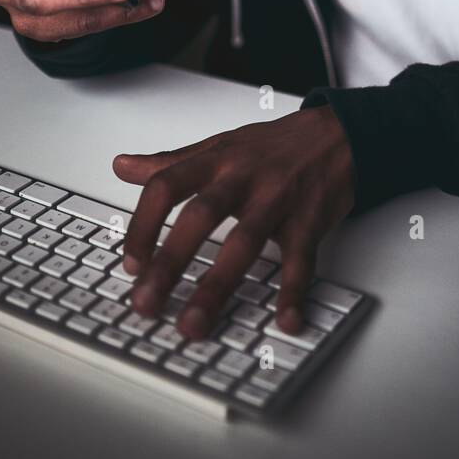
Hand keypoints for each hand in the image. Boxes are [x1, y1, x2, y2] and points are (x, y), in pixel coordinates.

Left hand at [113, 104, 354, 338]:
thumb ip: (170, 162)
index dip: (144, 224)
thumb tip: (122, 166)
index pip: (166, 186)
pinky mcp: (310, 220)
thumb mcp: (218, 145)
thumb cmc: (271, 146)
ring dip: (218, 286)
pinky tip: (285, 319)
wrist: (335, 134)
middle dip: (170, 262)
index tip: (131, 263)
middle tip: (146, 302)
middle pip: (201, 217)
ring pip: (245, 242)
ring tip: (194, 324)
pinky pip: (301, 259)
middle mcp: (243, 178)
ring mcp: (278, 199)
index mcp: (215, 160)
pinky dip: (293, 291)